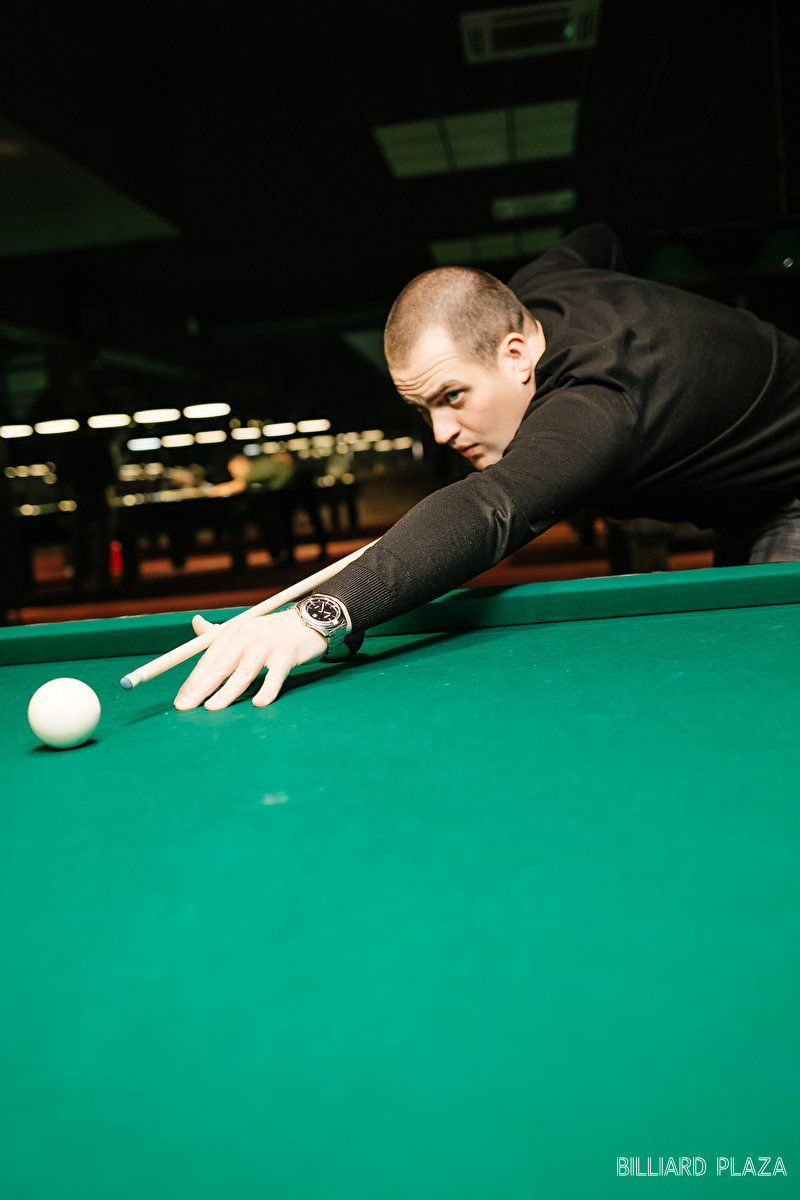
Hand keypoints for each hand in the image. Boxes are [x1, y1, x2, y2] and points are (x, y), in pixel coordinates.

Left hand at [174, 608, 326, 710]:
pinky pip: (275, 675)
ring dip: (227, 692)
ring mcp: (267, 645)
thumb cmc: (273, 632)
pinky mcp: (287, 654)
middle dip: (201, 688)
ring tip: (212, 708)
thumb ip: (218, 633)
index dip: (193, 681)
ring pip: (244, 672)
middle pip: (220, 666)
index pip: (208, 659)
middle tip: (185, 707)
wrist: (310, 620)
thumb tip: (195, 622)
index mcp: (233, 632)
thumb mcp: (244, 628)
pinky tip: (258, 703)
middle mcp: (247, 636)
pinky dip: (267, 690)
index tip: (181, 700)